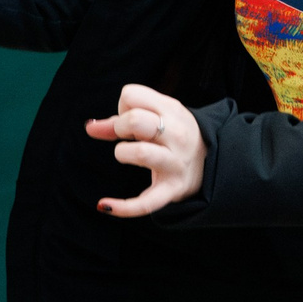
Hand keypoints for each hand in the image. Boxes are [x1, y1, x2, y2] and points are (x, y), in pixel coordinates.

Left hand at [83, 84, 203, 216]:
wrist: (212, 163)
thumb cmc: (173, 135)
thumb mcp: (155, 118)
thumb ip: (119, 120)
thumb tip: (90, 127)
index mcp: (171, 110)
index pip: (130, 95)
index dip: (123, 107)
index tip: (133, 120)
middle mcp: (176, 135)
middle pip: (134, 120)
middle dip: (120, 127)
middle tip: (128, 136)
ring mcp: (175, 163)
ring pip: (139, 152)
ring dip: (123, 153)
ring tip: (127, 154)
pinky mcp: (171, 189)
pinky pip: (146, 202)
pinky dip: (124, 207)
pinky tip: (105, 205)